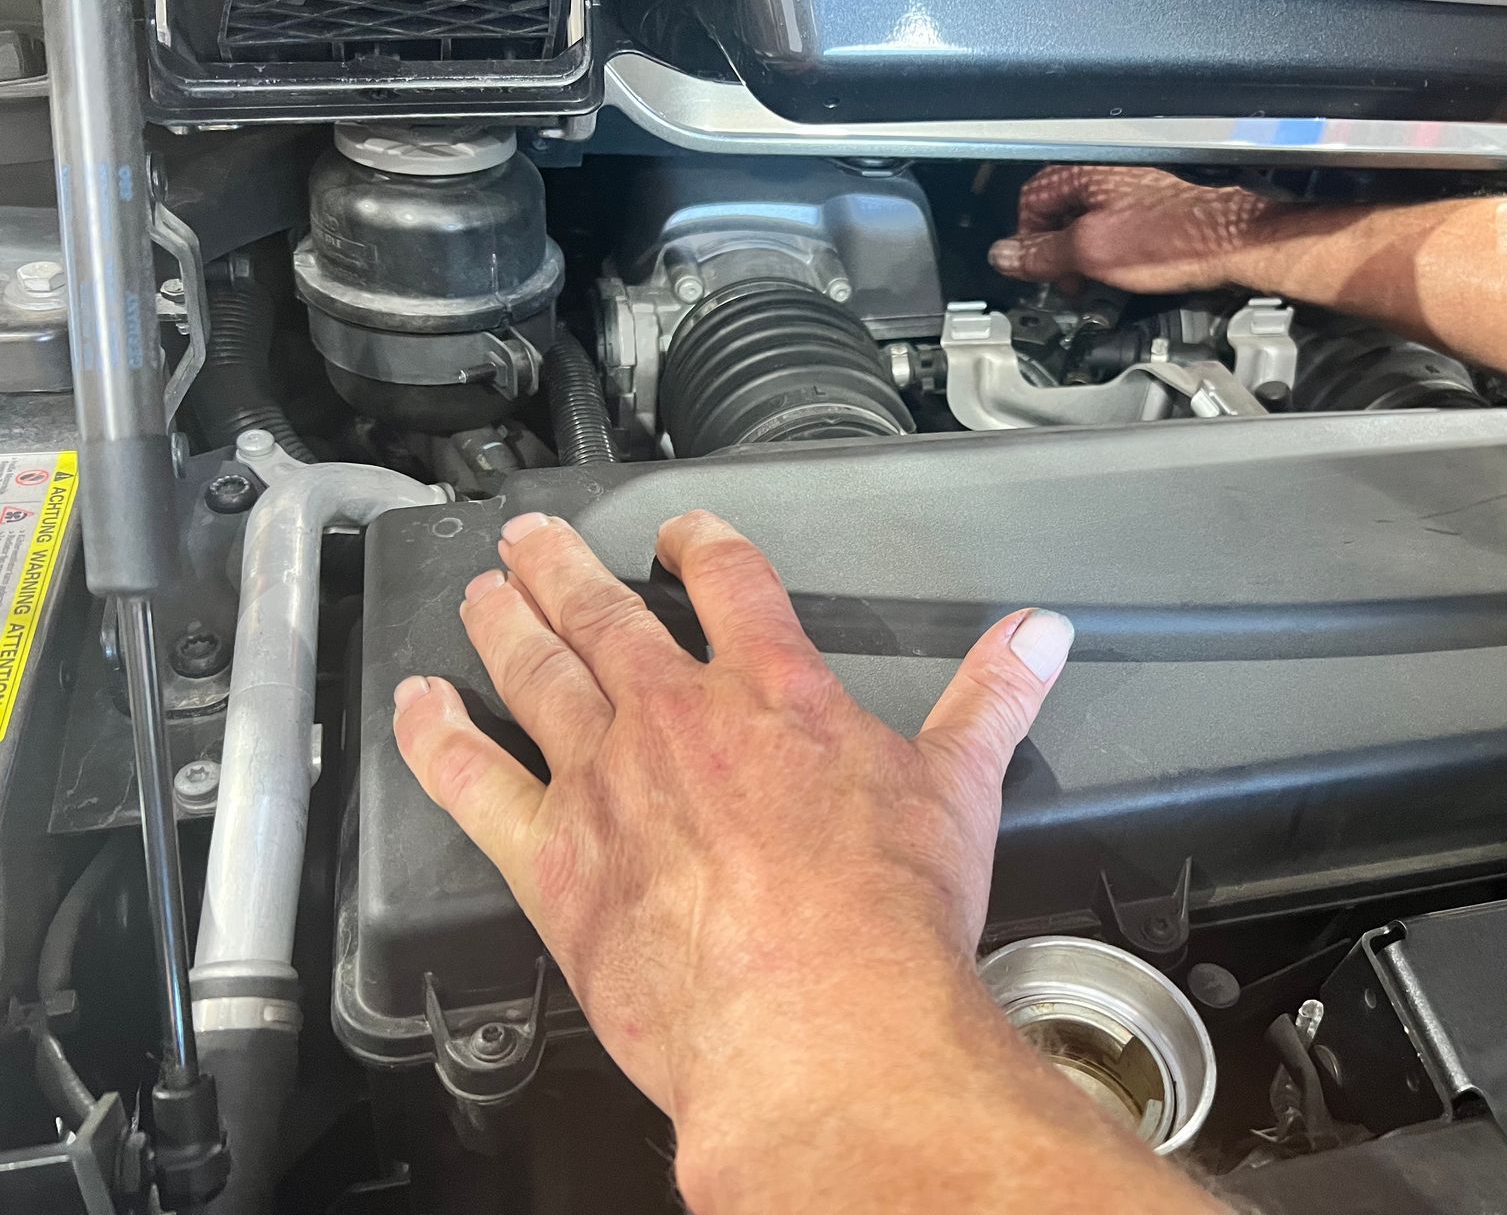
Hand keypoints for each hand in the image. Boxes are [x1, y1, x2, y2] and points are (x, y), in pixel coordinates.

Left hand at [390, 510, 1074, 1119]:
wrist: (818, 1026)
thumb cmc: (885, 922)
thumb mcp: (961, 790)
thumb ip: (992, 699)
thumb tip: (1039, 637)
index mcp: (773, 691)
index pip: (729, 581)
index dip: (701, 541)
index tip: (682, 530)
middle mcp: (677, 716)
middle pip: (605, 611)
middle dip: (566, 566)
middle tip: (533, 537)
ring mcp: (605, 781)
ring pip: (535, 672)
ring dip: (503, 621)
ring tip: (482, 589)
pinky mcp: (553, 860)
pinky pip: (473, 781)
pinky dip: (436, 736)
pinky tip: (417, 706)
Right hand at [989, 164, 1292, 291]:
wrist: (1234, 239)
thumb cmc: (1177, 238)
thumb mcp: (1092, 252)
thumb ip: (1042, 254)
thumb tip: (1005, 256)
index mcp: (1086, 174)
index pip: (1031, 199)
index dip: (1025, 238)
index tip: (1031, 269)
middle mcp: (1108, 175)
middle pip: (1058, 210)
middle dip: (1053, 248)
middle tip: (1060, 280)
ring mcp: (1133, 190)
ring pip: (1088, 220)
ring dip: (1081, 253)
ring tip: (1090, 280)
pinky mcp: (1155, 209)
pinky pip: (1115, 227)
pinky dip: (1108, 251)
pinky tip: (1120, 271)